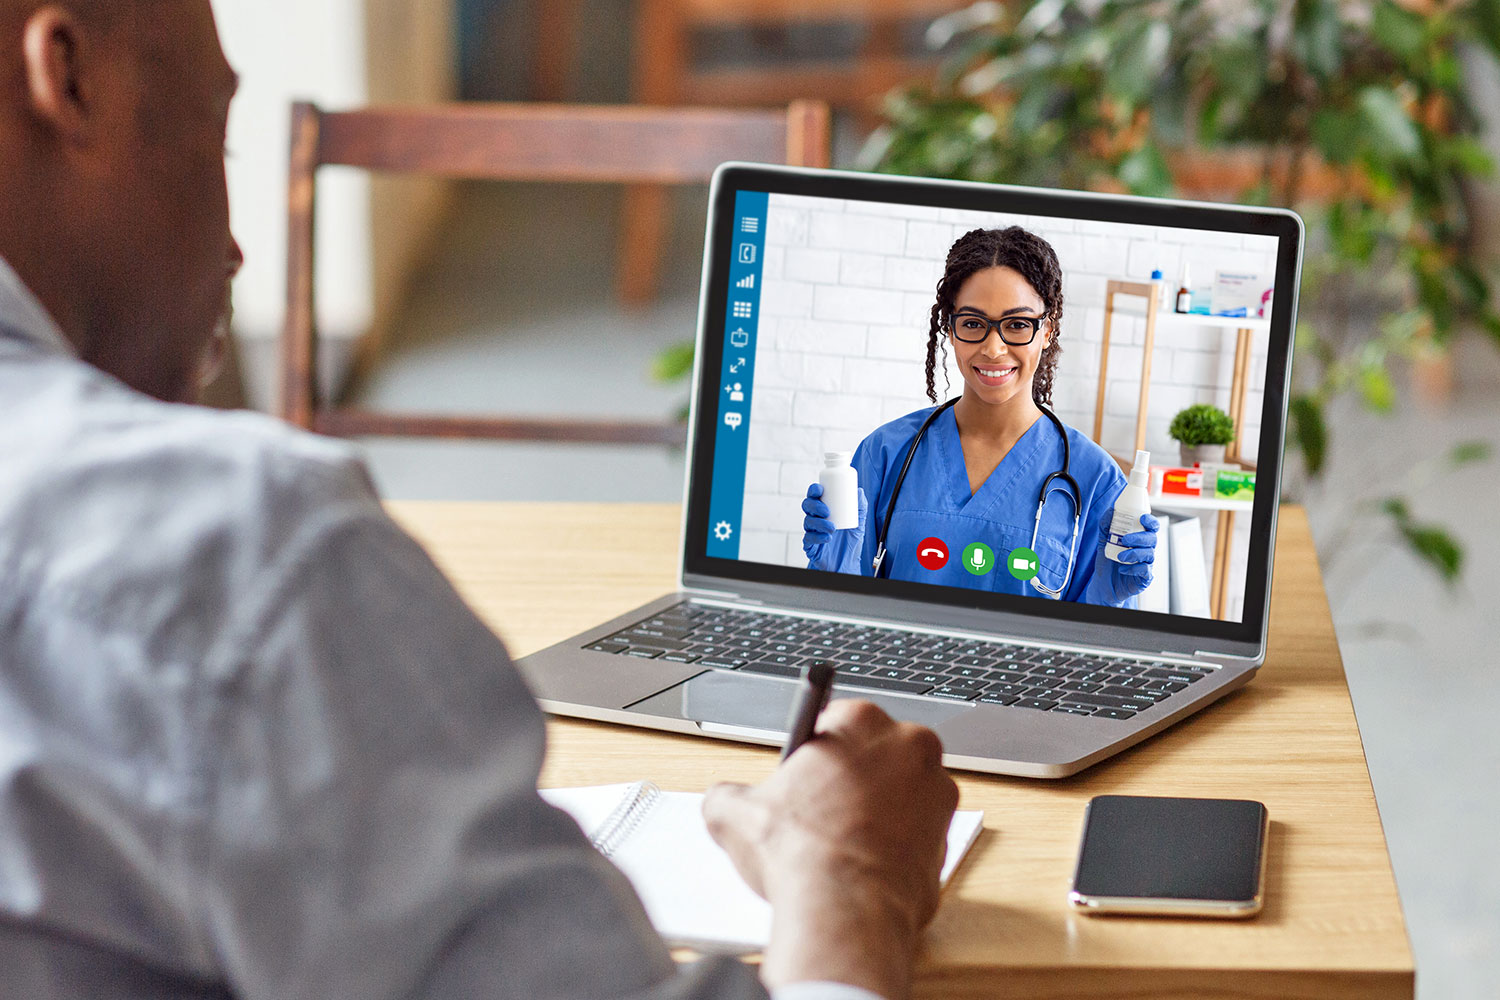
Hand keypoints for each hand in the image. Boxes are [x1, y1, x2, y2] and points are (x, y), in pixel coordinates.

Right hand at [702, 700, 958, 997]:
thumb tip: (724, 802)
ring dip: (880, 811)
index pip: (838, 721)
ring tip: (842, 844)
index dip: (817, 753)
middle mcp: (910, 745)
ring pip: (902, 793)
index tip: (808, 773)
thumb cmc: (801, 854)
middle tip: (821, 811)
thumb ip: (729, 795)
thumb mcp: (734, 814)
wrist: (844, 911)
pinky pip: (918, 833)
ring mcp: (937, 791)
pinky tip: (865, 865)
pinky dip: (897, 846)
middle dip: (854, 778)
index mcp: (860, 721)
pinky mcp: (950, 835)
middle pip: (876, 753)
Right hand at [802, 483, 867, 569]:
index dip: (813, 490)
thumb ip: (860, 506)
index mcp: (824, 510)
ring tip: (832, 528)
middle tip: (827, 511)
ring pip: (808, 522)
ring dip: (819, 523)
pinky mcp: (810, 545)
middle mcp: (815, 519)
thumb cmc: (850, 541)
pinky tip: (827, 537)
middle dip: (815, 506)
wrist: (848, 562)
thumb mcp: (859, 522)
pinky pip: (808, 538)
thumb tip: (859, 491)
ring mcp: (812, 531)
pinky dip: (817, 537)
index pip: (814, 496)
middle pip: (807, 506)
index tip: (820, 489)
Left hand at [1081, 507, 1159, 605]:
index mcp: (1139, 539)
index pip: (1151, 527)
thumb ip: (1106, 526)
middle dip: (1140, 537)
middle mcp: (1146, 550)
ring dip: (1134, 553)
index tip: (1142, 518)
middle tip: (1125, 539)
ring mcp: (1147, 563)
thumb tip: (1110, 511)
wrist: (1103, 585)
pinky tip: (1123, 569)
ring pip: (1149, 554)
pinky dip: (1134, 568)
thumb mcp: (1104, 541)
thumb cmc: (1107, 562)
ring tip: (1120, 557)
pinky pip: (1145, 570)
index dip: (1151, 521)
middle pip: (1152, 538)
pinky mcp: (1145, 577)